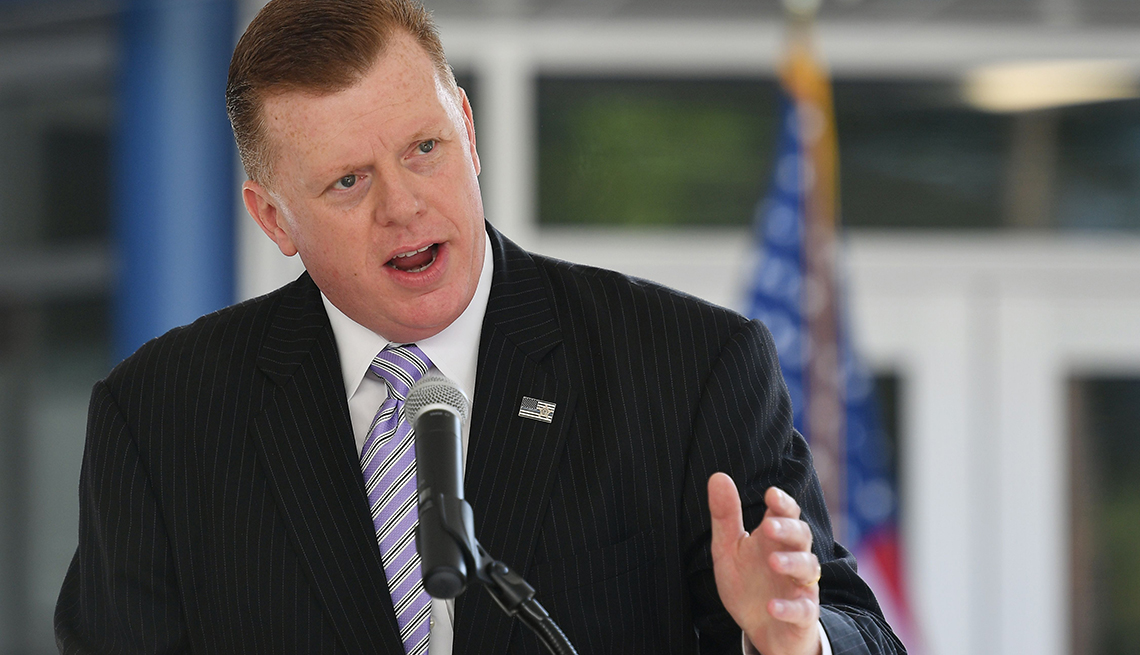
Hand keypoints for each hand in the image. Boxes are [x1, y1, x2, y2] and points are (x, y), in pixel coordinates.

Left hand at [708, 473, 821, 654]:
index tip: (771, 493)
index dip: (783, 503)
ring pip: (809, 568)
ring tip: (773, 561)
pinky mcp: (803, 614)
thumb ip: (725, 515)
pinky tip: (772, 606)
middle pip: (802, 536)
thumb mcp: (728, 549)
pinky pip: (803, 609)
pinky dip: (790, 607)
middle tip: (769, 526)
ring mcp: (800, 586)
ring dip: (793, 562)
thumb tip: (718, 476)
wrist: (762, 628)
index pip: (787, 513)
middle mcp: (793, 557)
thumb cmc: (748, 583)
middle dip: (788, 529)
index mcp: (774, 539)